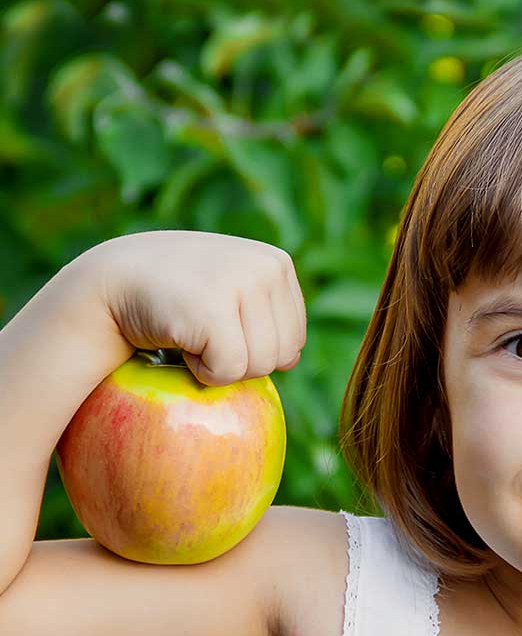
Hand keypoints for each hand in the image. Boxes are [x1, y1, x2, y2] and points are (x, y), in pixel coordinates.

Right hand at [79, 230, 305, 386]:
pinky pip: (229, 371)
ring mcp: (242, 284)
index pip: (295, 339)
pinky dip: (203, 371)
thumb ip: (268, 319)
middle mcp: (266, 268)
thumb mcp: (233, 293)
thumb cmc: (177, 297)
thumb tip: (293, 360)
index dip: (256, 347)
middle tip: (205, 329)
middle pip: (282, 356)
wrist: (112, 281)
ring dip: (222, 365)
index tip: (221, 321)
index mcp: (277, 264)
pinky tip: (183, 337)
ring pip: (260, 367)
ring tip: (194, 329)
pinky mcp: (213, 311)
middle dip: (243, 359)